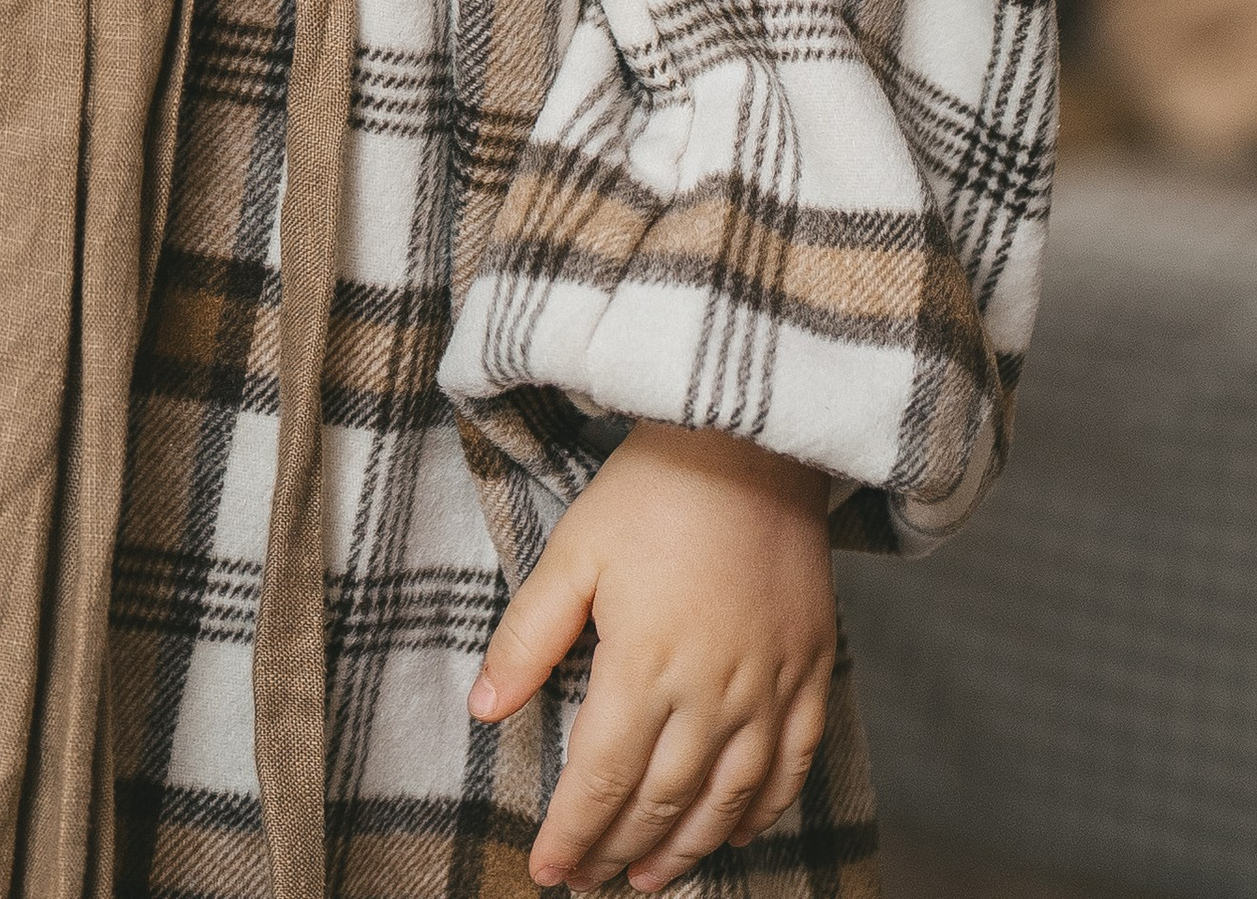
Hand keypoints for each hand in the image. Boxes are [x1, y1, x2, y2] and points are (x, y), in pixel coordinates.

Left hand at [471, 422, 835, 891]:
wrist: (753, 440)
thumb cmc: (654, 489)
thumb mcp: (573, 551)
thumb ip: (529, 637)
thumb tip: (484, 711)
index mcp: (645, 666)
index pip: (601, 780)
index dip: (573, 834)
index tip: (548, 872)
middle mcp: (713, 694)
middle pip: (662, 802)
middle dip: (619, 850)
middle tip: (590, 882)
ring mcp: (770, 689)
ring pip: (727, 801)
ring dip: (688, 850)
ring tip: (652, 879)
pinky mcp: (812, 673)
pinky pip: (792, 768)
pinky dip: (762, 812)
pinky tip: (737, 832)